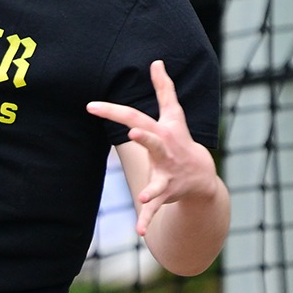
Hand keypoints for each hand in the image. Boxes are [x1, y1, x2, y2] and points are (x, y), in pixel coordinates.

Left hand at [86, 60, 219, 235]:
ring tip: (143, 198)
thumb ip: (164, 89)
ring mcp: (167, 175)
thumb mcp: (174, 115)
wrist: (201, 177)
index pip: (135, 118)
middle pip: (153, 142)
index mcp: (161, 132)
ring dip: (151, 191)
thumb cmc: (181, 141)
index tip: (91, 105)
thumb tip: (157, 61)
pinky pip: (154, 209)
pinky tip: (139, 232)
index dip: (113, 111)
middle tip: (133, 132)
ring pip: (158, 183)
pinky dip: (147, 220)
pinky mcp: (165, 194)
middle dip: (145, 137)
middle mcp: (165, 152)